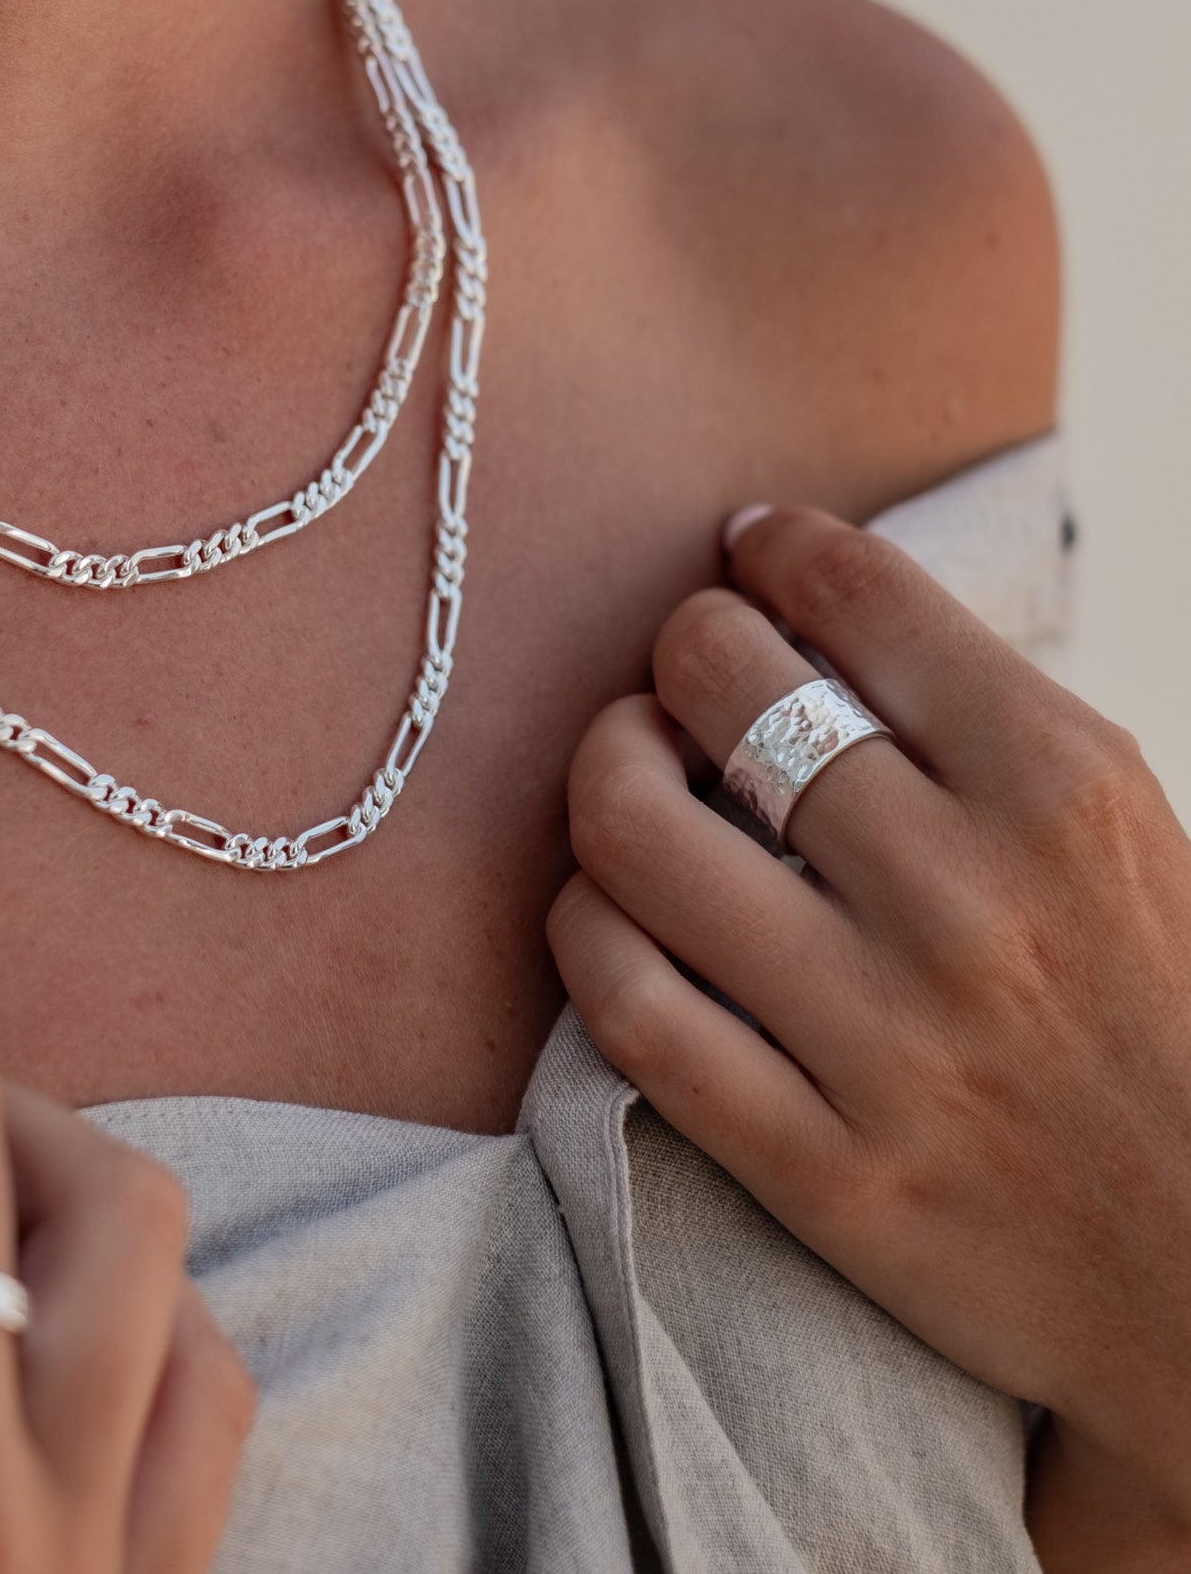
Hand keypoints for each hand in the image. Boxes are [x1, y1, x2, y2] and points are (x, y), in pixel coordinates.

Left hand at [546, 506, 1190, 1560]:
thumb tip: (803, 603)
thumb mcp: (1126, 834)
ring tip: (630, 772)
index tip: (745, 551)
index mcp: (1065, 790)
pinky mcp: (819, 1168)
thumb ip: (977, 724)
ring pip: (636, 834)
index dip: (773, 549)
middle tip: (683, 676)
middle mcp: (968, 901)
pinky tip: (604, 905)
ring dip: (604, 771)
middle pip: (722, 686)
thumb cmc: (1159, 1020)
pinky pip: (627, 1007)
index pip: (860, 597)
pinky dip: (584, 928)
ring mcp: (885, 1043)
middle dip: (679, 649)